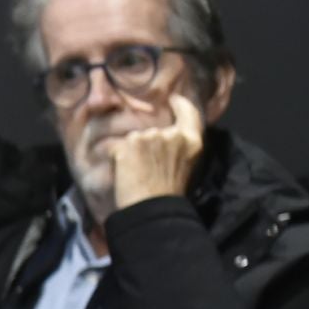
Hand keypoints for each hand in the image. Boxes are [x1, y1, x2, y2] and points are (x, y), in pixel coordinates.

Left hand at [110, 93, 204, 210]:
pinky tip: (125, 174)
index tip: (173, 100)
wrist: (151, 208)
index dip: (180, 104)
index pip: (188, 112)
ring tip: (137, 174)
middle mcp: (171, 135)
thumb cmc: (168, 194)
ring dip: (131, 153)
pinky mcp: (129, 144)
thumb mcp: (186, 165)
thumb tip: (165, 137)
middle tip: (145, 168)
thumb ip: (178, 147)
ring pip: (134, 139)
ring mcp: (149, 137)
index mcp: (191, 141)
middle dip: (146, 145)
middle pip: (153, 131)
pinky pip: (117, 149)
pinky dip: (118, 160)